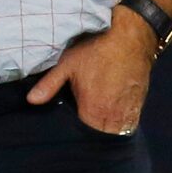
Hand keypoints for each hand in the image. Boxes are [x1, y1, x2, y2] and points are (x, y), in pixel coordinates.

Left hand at [27, 10, 154, 134]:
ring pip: (118, 131)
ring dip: (109, 130)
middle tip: (83, 128)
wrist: (130, 36)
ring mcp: (129, 109)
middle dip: (93, 135)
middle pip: (102, 136)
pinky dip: (123, 122)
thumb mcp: (67, 65)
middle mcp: (113, 114)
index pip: (85, 135)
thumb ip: (49, 85)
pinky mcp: (140, 102)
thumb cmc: (96, 49)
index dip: (78, 134)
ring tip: (98, 124)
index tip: (72, 129)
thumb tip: (31, 100)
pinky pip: (131, 122)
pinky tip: (114, 117)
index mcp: (93, 109)